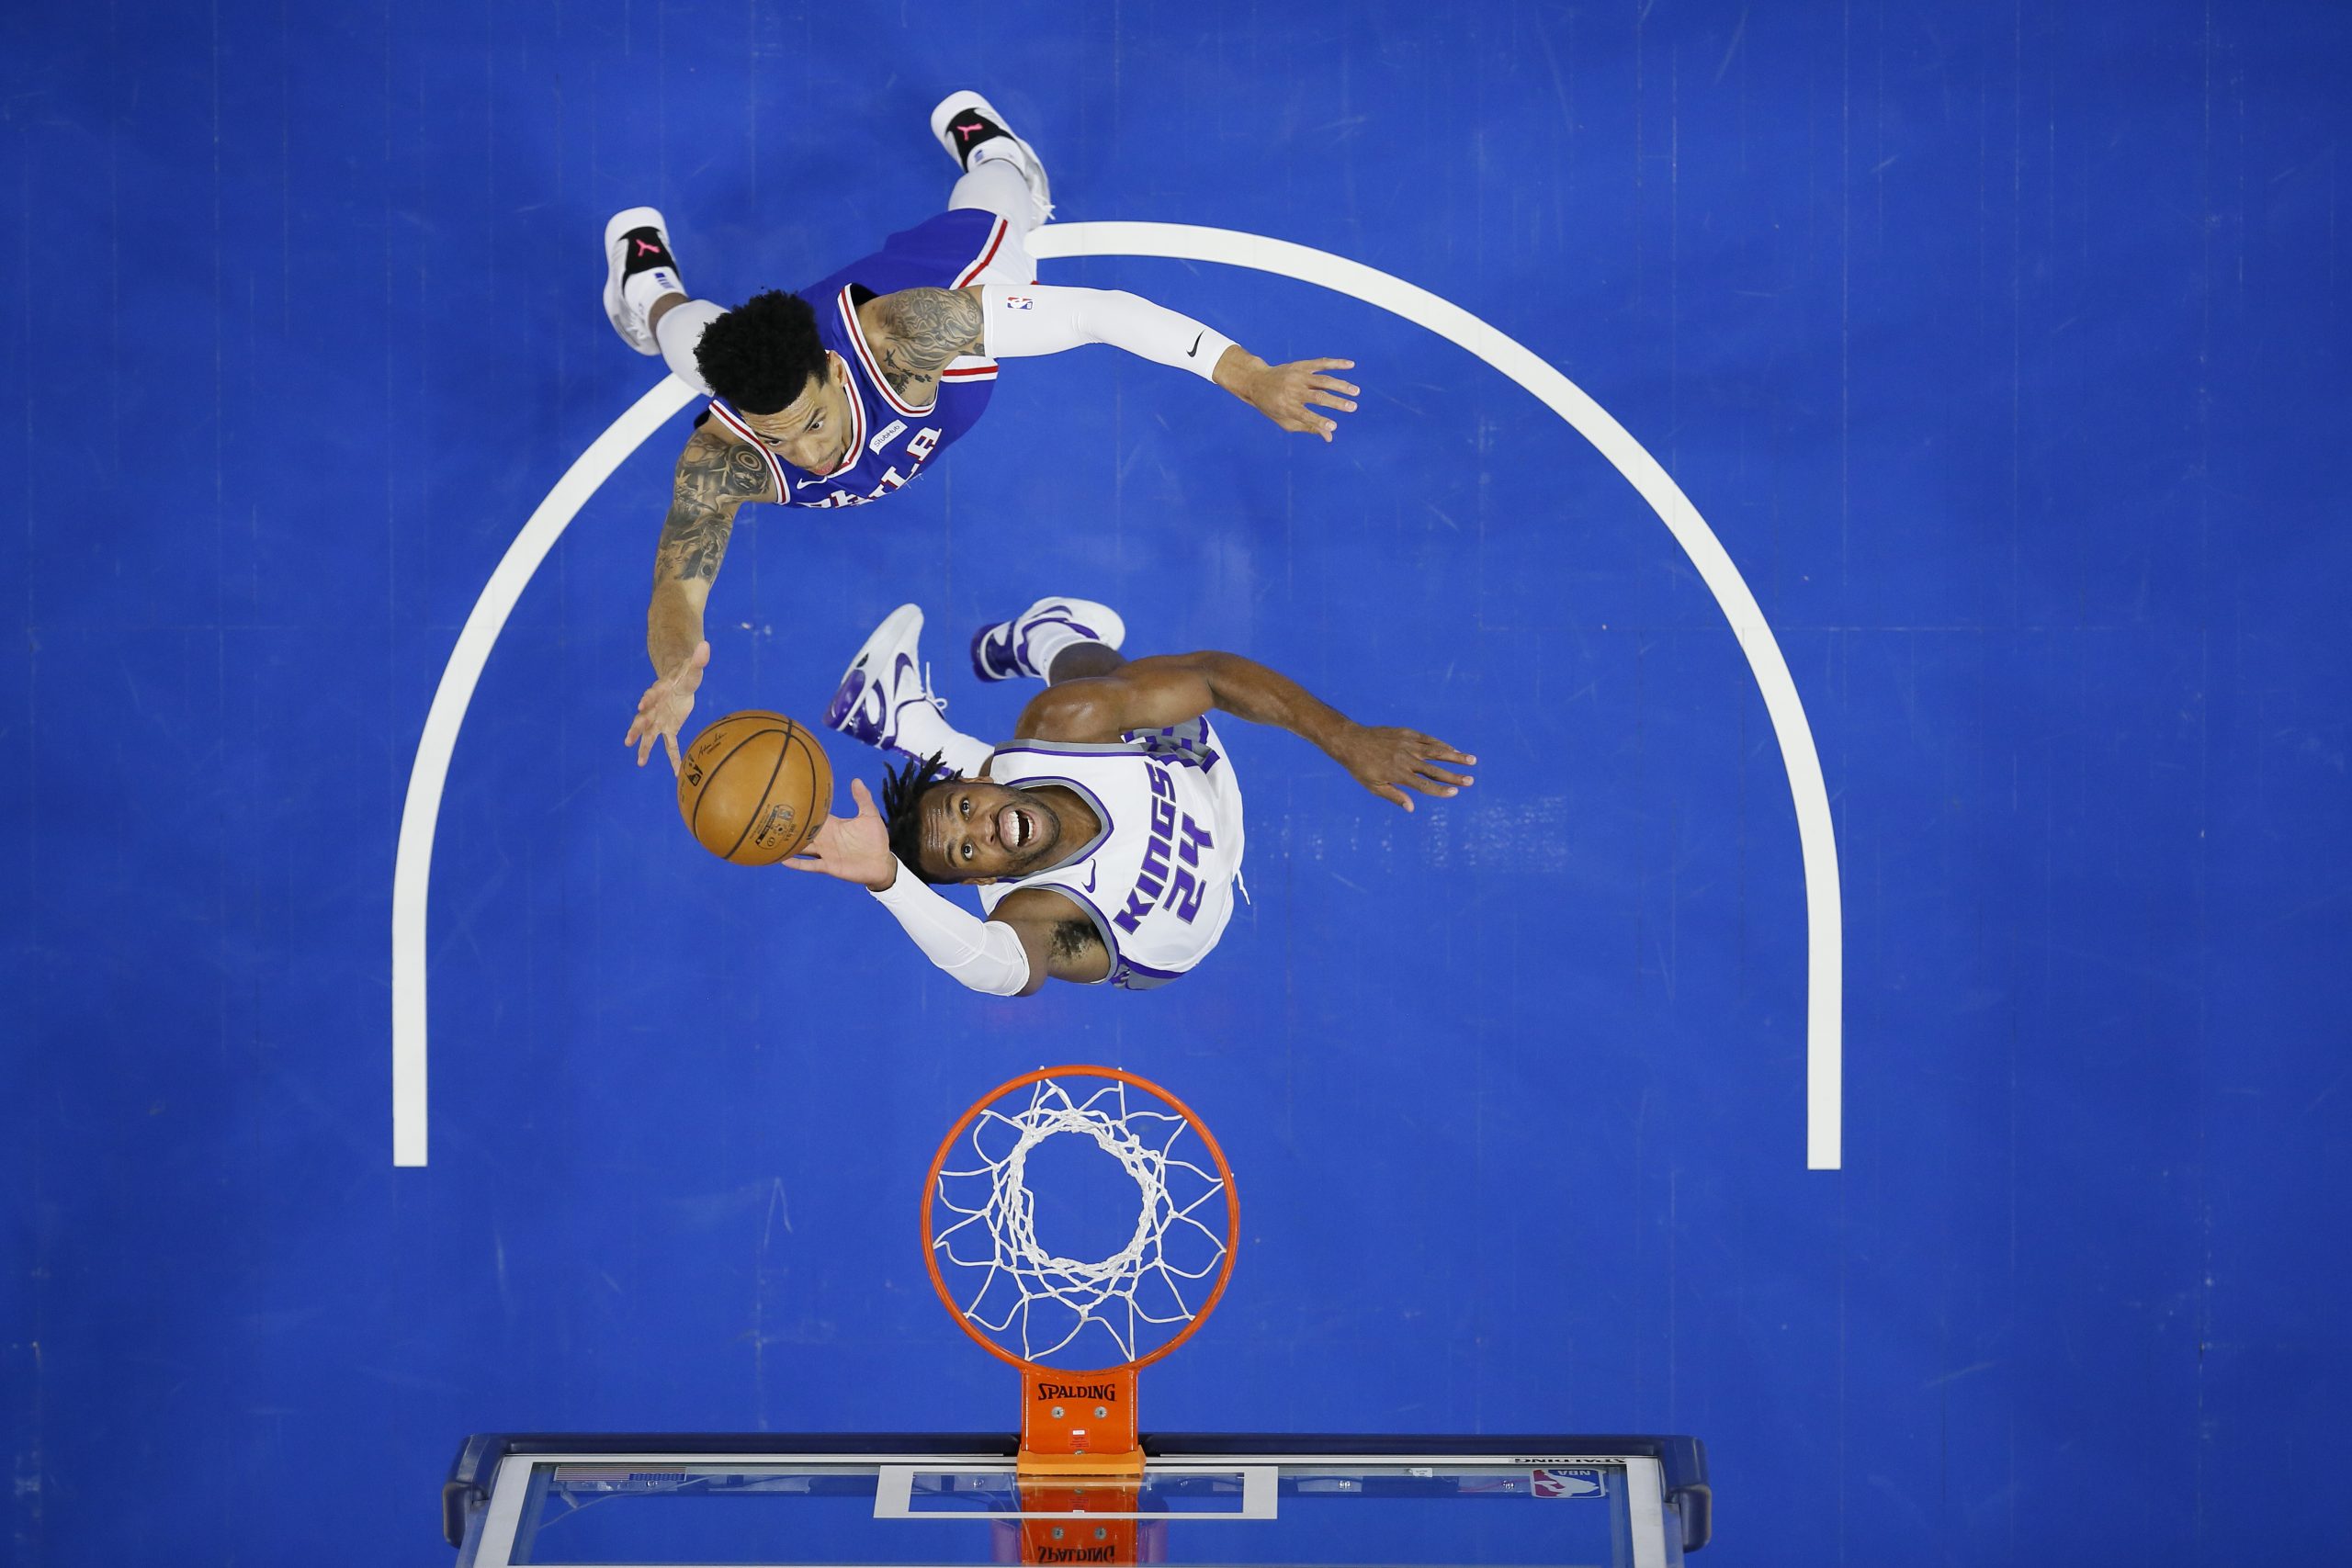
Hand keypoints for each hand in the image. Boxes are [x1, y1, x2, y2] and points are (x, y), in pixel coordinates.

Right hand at [626, 640, 708, 771]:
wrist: (679, 683)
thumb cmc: (686, 674)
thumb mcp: (693, 668)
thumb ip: (699, 659)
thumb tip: (706, 645)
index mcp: (659, 690)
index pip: (652, 694)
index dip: (647, 699)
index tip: (641, 705)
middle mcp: (655, 707)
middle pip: (643, 718)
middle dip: (637, 728)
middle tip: (629, 739)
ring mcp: (659, 720)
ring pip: (649, 735)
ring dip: (644, 748)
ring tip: (640, 762)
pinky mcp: (669, 728)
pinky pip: (670, 746)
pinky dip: (673, 758)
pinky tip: (676, 773)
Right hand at [781, 777, 901, 889]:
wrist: (881, 864)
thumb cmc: (876, 840)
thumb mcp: (870, 816)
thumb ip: (863, 799)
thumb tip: (856, 779)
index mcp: (833, 825)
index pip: (815, 815)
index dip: (804, 808)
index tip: (788, 798)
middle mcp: (825, 838)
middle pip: (804, 830)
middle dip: (790, 825)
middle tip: (770, 816)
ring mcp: (825, 853)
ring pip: (802, 847)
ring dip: (790, 844)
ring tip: (770, 837)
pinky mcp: (828, 866)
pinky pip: (809, 865)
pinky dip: (797, 863)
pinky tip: (783, 859)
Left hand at [1220, 352, 1359, 441]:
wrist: (1257, 381)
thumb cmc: (1272, 407)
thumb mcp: (1286, 421)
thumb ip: (1308, 428)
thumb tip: (1330, 437)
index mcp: (1287, 407)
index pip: (1305, 415)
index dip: (1319, 421)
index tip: (1333, 427)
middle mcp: (1292, 391)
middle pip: (1318, 397)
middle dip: (1336, 402)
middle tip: (1353, 407)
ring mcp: (1297, 376)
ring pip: (1323, 380)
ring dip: (1341, 385)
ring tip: (1356, 392)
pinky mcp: (1301, 365)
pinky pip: (1321, 363)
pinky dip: (1336, 363)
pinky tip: (1350, 364)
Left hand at [1327, 724, 1475, 812]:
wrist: (1350, 741)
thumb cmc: (1361, 767)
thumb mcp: (1374, 786)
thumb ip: (1394, 796)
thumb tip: (1411, 808)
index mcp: (1398, 774)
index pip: (1424, 785)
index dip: (1440, 791)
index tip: (1455, 793)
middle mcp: (1406, 759)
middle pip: (1435, 769)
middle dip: (1454, 776)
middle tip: (1471, 780)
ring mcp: (1407, 744)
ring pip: (1436, 751)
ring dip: (1455, 755)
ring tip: (1471, 760)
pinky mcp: (1406, 733)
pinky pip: (1427, 739)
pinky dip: (1440, 744)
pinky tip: (1452, 748)